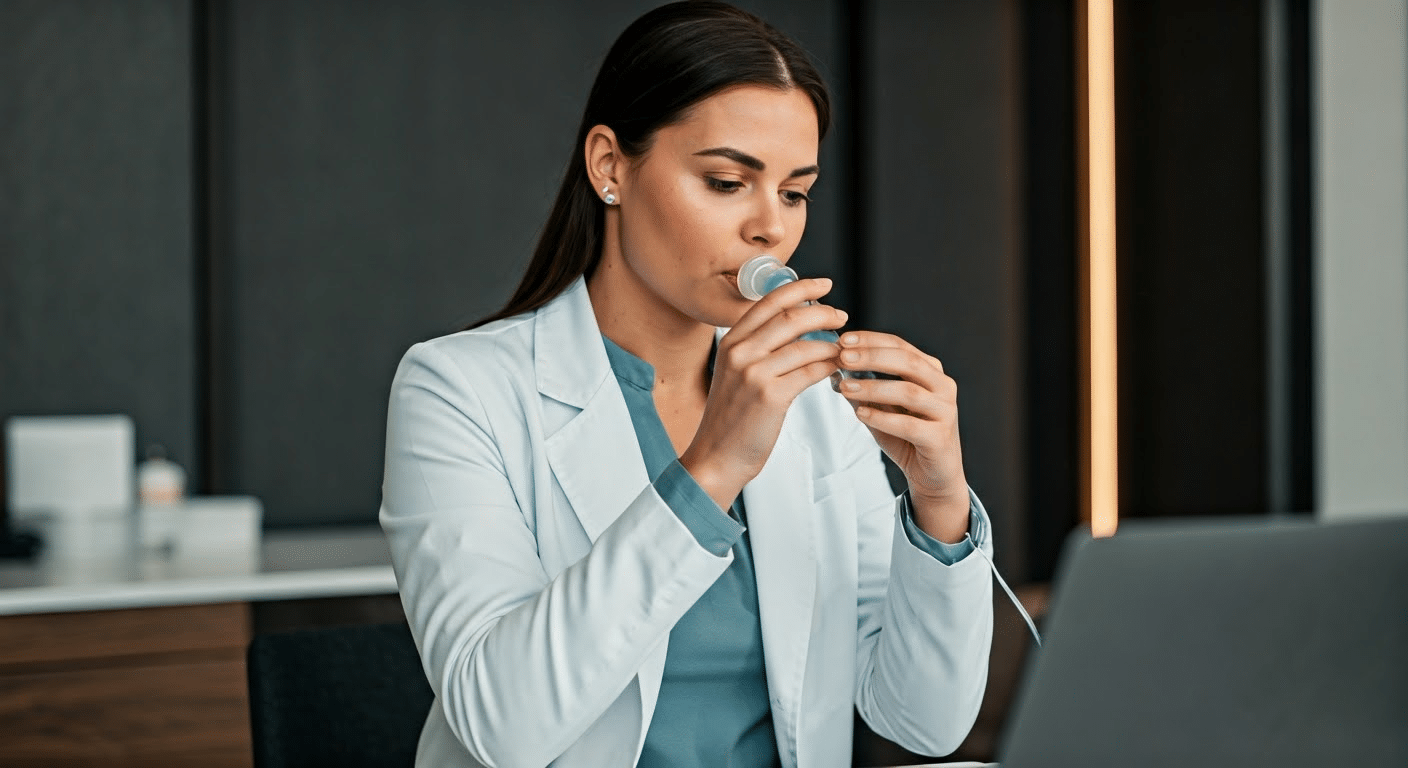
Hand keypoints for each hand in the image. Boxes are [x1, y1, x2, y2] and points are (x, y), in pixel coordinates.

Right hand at [679, 277, 846, 510]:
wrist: (717, 457)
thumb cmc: (732, 419)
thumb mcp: (736, 374)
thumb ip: (758, 349)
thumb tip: (797, 326)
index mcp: (730, 342)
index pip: (769, 301)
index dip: (800, 288)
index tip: (824, 285)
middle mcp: (739, 352)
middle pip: (790, 317)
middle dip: (823, 312)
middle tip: (842, 315)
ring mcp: (753, 373)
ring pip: (805, 344)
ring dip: (833, 342)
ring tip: (846, 347)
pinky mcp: (770, 396)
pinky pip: (811, 371)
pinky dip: (830, 365)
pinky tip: (839, 368)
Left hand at [834, 332, 968, 542]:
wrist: (932, 476)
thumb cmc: (906, 436)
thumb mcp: (882, 407)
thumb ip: (864, 389)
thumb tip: (833, 371)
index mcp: (931, 371)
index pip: (900, 346)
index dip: (871, 340)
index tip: (843, 340)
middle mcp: (943, 386)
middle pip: (907, 362)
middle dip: (872, 356)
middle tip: (843, 357)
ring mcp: (946, 411)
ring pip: (908, 391)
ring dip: (873, 387)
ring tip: (845, 387)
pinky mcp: (940, 438)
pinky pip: (909, 425)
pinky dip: (882, 417)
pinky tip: (860, 414)